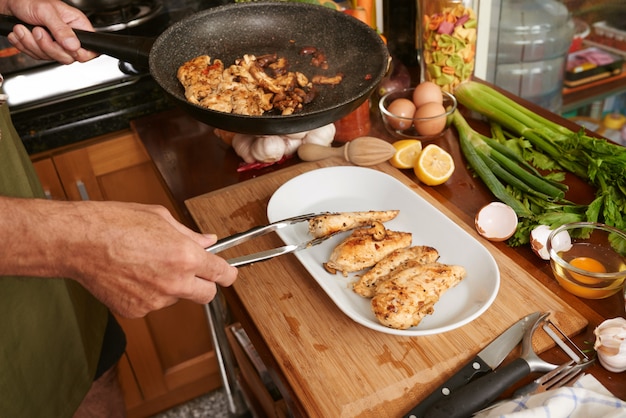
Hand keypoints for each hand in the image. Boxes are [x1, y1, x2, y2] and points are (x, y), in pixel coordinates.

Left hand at [2, 0, 96, 63]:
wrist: (11, 4)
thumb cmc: (29, 1)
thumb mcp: (47, 11)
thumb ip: (61, 29)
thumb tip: (74, 45)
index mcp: (78, 25)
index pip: (91, 50)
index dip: (79, 53)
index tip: (66, 46)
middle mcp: (69, 37)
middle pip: (68, 58)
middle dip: (48, 46)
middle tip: (38, 31)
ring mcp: (56, 45)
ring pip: (50, 58)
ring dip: (31, 44)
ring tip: (24, 29)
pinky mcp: (44, 49)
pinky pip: (37, 57)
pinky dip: (25, 45)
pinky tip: (22, 33)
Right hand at [66, 201, 237, 317]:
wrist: (79, 241)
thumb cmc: (116, 223)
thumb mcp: (160, 218)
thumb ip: (189, 234)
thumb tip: (207, 241)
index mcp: (185, 257)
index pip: (222, 274)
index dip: (228, 273)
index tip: (227, 273)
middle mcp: (174, 282)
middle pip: (207, 295)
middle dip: (205, 284)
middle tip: (192, 271)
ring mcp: (155, 300)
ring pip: (176, 298)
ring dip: (171, 286)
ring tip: (147, 264)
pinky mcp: (136, 311)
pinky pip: (152, 304)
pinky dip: (147, 293)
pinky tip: (132, 275)